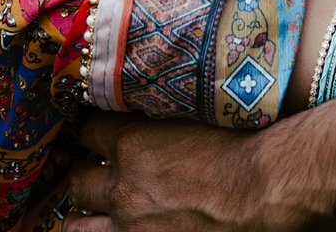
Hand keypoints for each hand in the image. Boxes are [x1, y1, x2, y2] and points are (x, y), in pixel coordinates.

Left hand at [68, 110, 308, 231]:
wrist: (260, 190)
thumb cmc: (239, 146)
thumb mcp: (193, 116)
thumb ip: (160, 120)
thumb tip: (146, 114)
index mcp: (132, 143)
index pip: (88, 131)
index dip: (92, 130)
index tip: (97, 131)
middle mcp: (122, 187)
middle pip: (76, 181)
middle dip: (83, 174)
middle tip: (94, 170)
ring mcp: (129, 225)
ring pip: (76, 226)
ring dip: (84, 213)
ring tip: (92, 208)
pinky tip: (120, 226)